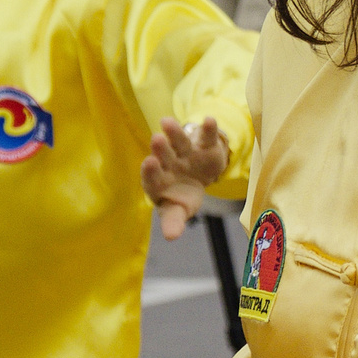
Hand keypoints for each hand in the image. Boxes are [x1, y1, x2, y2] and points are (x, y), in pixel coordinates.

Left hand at [143, 116, 227, 239]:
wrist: (198, 177)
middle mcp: (169, 162)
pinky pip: (205, 135)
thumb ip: (173, 221)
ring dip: (174, 131)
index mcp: (159, 180)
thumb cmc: (182, 197)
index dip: (150, 170)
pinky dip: (207, 128)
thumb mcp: (178, 210)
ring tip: (168, 122)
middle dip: (160, 148)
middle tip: (156, 139)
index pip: (151, 176)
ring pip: (179, 140)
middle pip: (163, 154)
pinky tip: (208, 120)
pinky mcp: (204, 144)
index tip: (149, 162)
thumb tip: (171, 237)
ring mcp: (186, 151)